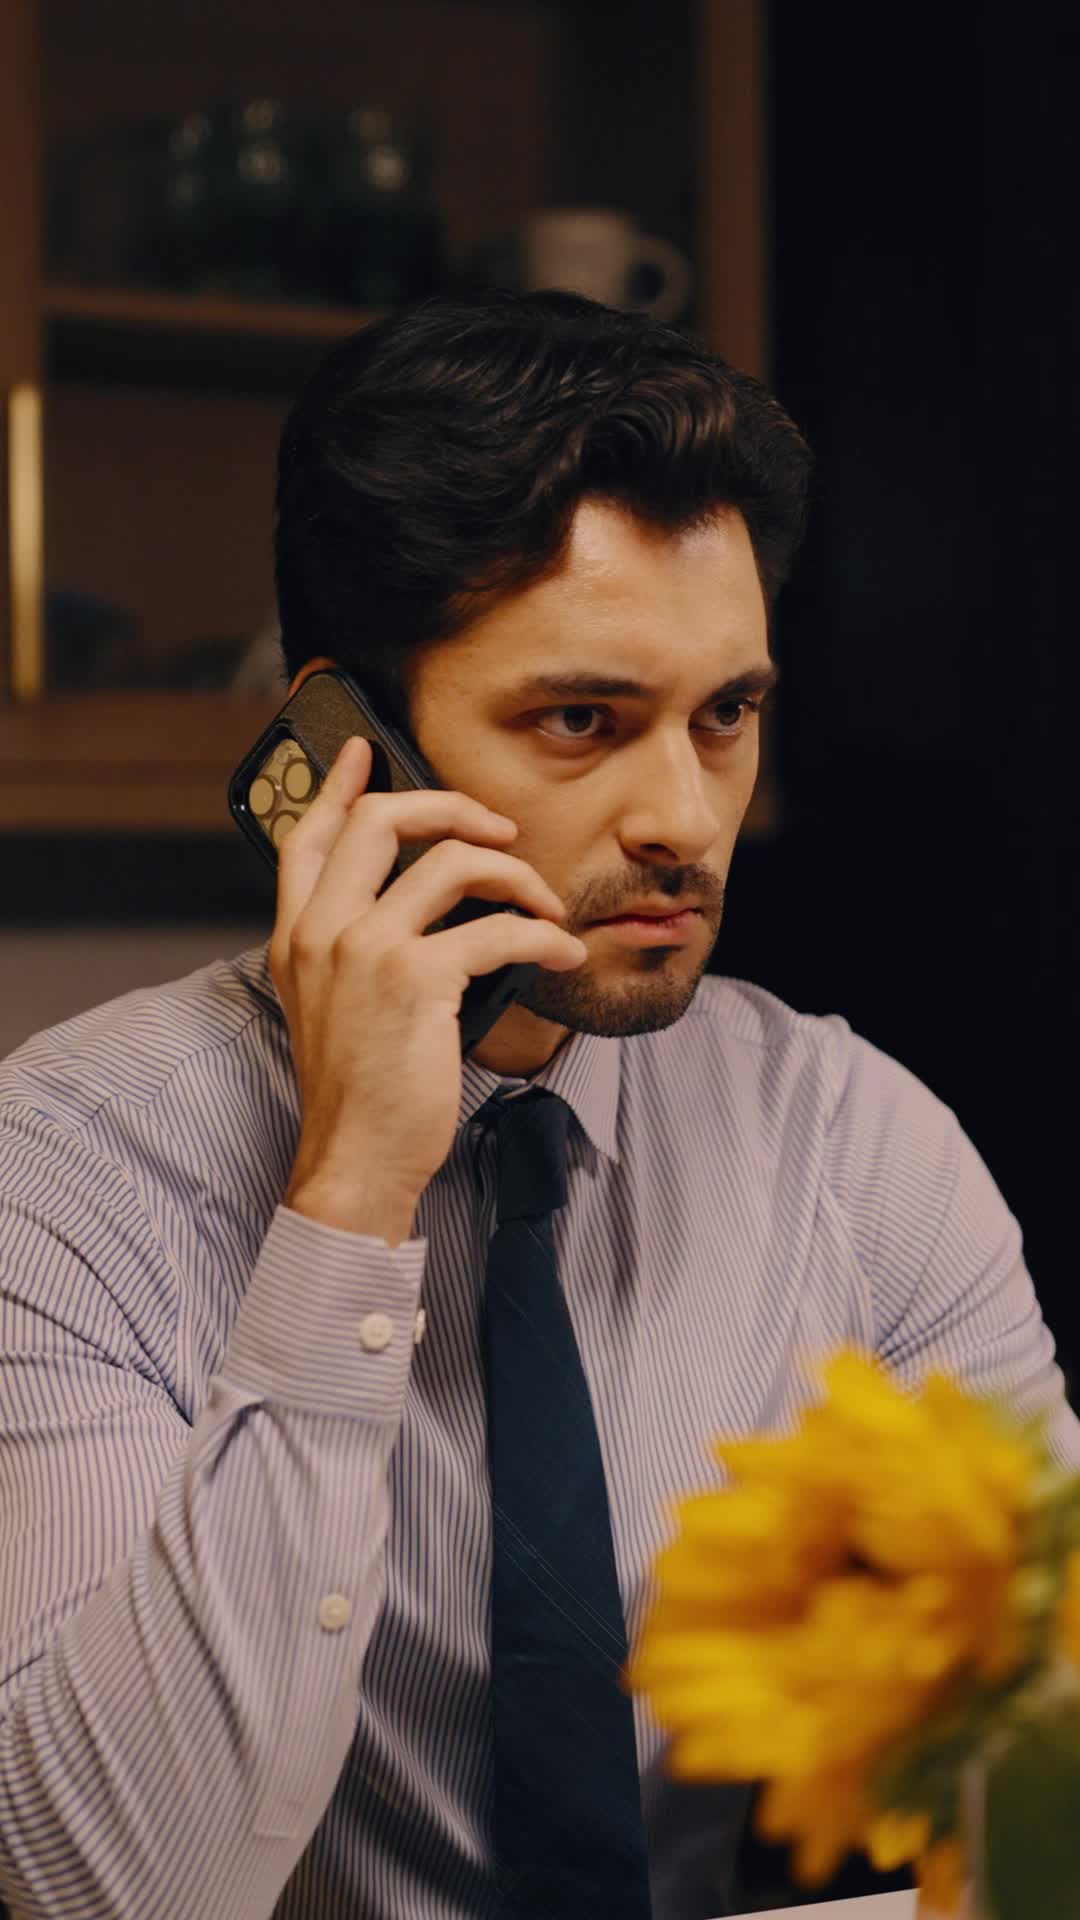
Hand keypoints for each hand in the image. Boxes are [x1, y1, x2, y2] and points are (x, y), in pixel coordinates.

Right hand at [270, 736, 586, 1242]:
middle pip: (382, 819)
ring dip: (518, 876)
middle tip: (499, 831)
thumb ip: (353, 951)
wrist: (355, 1158)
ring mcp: (365, 950)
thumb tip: (420, 905)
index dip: (337, 783)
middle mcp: (322, 931)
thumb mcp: (332, 1008)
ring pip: (454, 862)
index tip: (364, 748)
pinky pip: (499, 928)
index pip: (308, 835)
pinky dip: (544, 935)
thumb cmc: (358, 1093)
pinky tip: (562, 952)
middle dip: (452, 807)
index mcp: (297, 935)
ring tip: (547, 904)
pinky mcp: (417, 980)